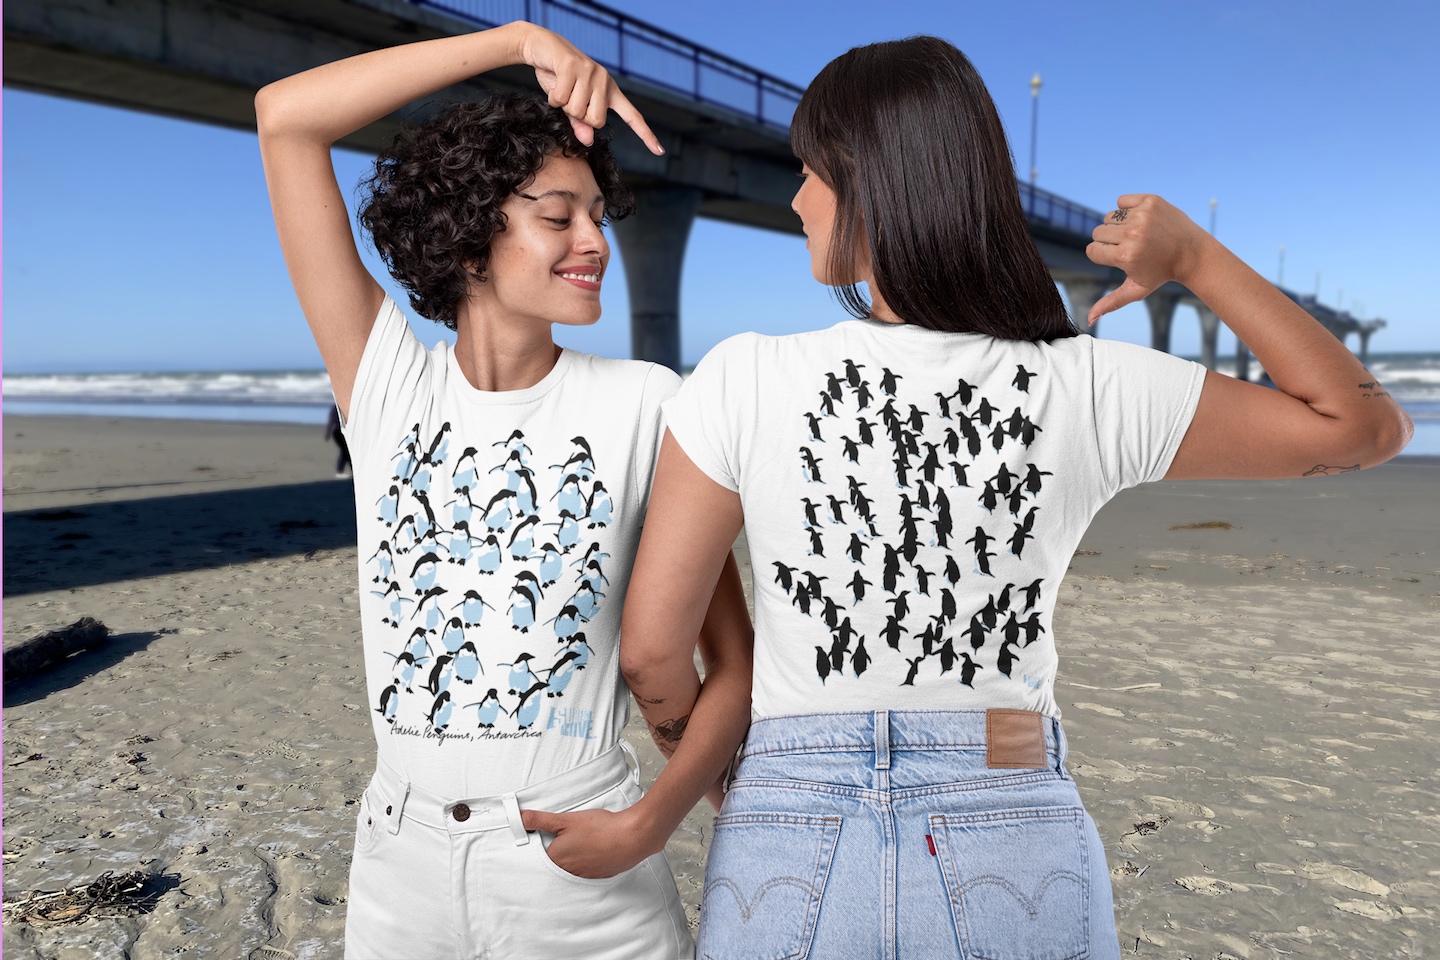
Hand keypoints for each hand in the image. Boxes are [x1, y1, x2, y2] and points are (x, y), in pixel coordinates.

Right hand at [517, 24, 663, 154]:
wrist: (542, 47)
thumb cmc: (558, 78)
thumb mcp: (571, 103)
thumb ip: (581, 124)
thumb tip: (588, 142)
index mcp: (610, 91)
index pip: (632, 116)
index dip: (645, 135)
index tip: (660, 151)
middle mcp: (604, 80)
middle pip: (597, 121)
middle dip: (579, 117)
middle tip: (569, 99)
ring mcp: (590, 71)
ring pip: (577, 110)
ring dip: (563, 105)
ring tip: (561, 87)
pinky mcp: (573, 66)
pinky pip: (561, 98)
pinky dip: (553, 97)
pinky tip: (553, 82)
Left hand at [519, 804, 660, 878]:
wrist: (632, 837)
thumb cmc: (601, 828)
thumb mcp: (566, 819)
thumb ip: (541, 820)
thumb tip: (520, 818)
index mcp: (556, 859)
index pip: (538, 857)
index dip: (540, 845)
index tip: (543, 838)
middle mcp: (567, 872)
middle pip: (554, 864)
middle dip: (557, 851)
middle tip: (566, 837)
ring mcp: (584, 876)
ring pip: (570, 868)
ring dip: (572, 857)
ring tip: (581, 842)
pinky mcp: (598, 875)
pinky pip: (586, 871)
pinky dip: (587, 861)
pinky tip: (593, 849)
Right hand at [1084, 194, 1214, 323]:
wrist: (1192, 253)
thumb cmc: (1161, 274)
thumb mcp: (1136, 290)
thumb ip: (1111, 303)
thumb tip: (1090, 319)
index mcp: (1125, 257)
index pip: (1092, 250)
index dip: (1103, 255)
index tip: (1120, 258)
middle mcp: (1132, 234)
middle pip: (1098, 232)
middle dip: (1109, 240)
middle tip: (1132, 246)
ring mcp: (1142, 216)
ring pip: (1109, 216)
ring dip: (1119, 225)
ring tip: (1139, 234)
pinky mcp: (1150, 201)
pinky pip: (1122, 200)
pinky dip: (1128, 208)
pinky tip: (1142, 220)